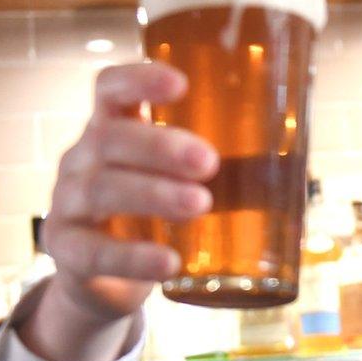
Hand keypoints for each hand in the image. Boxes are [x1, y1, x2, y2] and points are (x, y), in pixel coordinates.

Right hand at [20, 63, 218, 360]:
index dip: (138, 79)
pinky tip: (169, 262)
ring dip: (153, 194)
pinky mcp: (66, 251)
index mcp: (110, 129)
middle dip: (159, 146)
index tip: (180, 84)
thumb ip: (213, 168)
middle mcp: (82, 159)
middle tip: (208, 162)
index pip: (110, 89)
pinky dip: (133, 256)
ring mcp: (66, 204)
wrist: (103, 281)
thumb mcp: (172, 183)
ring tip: (199, 205)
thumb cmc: (149, 216)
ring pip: (100, 190)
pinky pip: (93, 251)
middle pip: (109, 138)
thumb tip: (295, 160)